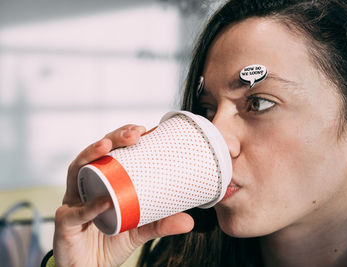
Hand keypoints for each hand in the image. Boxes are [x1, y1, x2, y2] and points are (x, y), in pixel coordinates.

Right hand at [53, 125, 193, 266]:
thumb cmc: (111, 241)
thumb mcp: (140, 229)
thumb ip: (161, 223)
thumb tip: (190, 220)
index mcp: (102, 182)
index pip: (111, 153)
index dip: (123, 137)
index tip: (144, 129)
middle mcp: (86, 186)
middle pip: (94, 154)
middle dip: (112, 138)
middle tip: (134, 133)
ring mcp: (73, 201)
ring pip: (76, 171)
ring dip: (90, 154)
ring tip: (107, 145)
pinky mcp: (65, 222)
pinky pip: (77, 212)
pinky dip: (91, 205)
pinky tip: (105, 199)